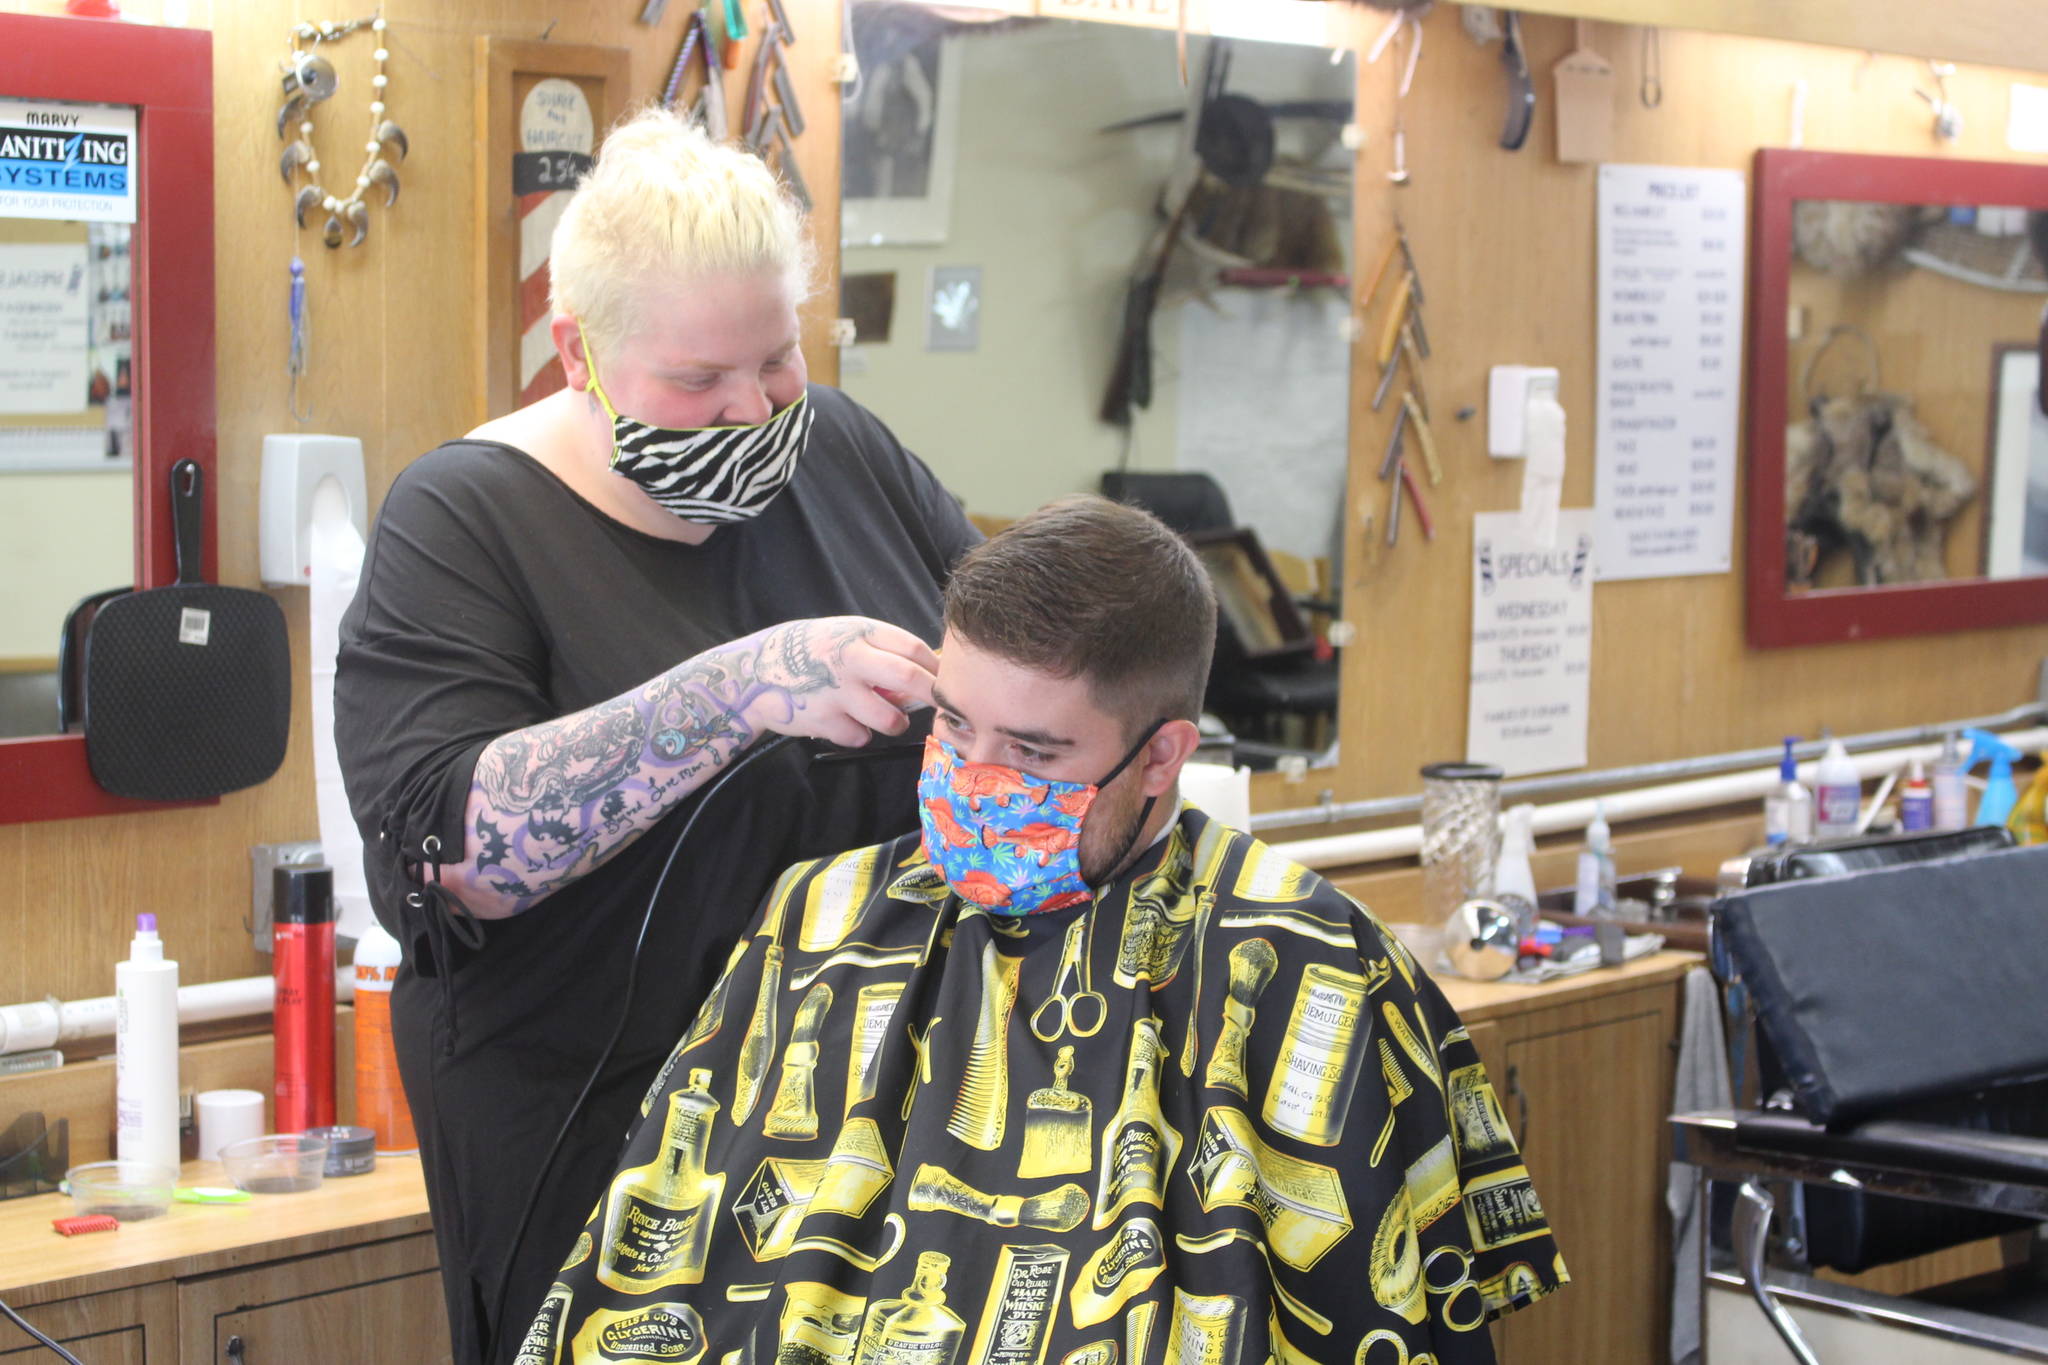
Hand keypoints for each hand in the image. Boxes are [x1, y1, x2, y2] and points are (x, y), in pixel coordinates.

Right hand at [744, 616, 939, 747]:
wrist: (753, 672)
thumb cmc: (811, 653)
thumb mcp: (843, 636)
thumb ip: (879, 651)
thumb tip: (926, 675)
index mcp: (858, 633)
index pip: (913, 647)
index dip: (936, 666)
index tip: (945, 679)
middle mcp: (848, 659)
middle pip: (909, 679)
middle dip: (934, 696)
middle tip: (942, 706)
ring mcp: (835, 691)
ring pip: (889, 719)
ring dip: (895, 723)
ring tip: (888, 719)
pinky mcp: (822, 721)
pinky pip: (859, 737)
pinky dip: (858, 735)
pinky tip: (844, 723)